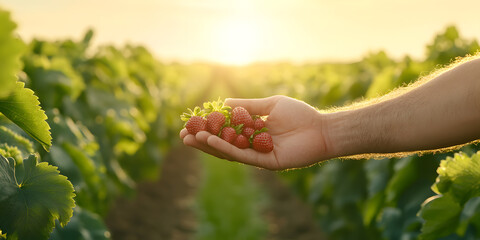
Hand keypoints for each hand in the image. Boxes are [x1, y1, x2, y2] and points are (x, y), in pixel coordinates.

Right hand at [179, 95, 327, 169]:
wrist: (321, 129)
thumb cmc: (300, 114)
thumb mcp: (270, 105)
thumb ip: (248, 106)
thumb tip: (225, 104)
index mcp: (253, 132)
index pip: (226, 131)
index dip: (209, 127)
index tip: (192, 122)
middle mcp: (253, 145)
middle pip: (223, 144)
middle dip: (202, 140)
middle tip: (183, 135)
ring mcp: (258, 155)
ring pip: (228, 151)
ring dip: (209, 145)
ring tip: (191, 138)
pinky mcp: (265, 162)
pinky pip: (241, 155)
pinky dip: (225, 148)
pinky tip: (211, 140)